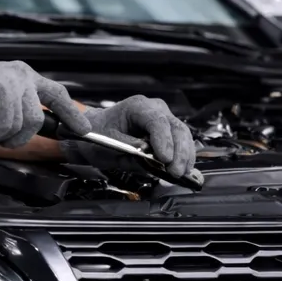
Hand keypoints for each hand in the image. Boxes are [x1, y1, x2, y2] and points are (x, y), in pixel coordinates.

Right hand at [0, 57, 90, 147]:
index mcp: (22, 74)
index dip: (72, 114)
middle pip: (39, 120)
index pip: (57, 93)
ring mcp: (11, 81)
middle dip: (18, 136)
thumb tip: (43, 129)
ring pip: (22, 126)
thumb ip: (19, 109)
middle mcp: (20, 74)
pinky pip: (4, 128)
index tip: (83, 130)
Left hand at [63, 95, 196, 177]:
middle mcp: (154, 108)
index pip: (156, 122)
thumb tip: (148, 155)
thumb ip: (127, 148)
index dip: (164, 141)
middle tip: (175, 172)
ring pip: (183, 135)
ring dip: (184, 156)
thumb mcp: (106, 143)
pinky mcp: (168, 131)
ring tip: (180, 174)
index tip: (165, 159)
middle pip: (175, 128)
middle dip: (179, 152)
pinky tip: (183, 170)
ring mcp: (164, 118)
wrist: (97, 129)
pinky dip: (184, 157)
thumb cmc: (99, 132)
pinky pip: (181, 142)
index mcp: (137, 106)